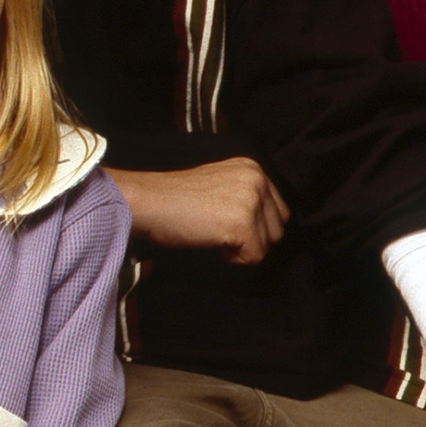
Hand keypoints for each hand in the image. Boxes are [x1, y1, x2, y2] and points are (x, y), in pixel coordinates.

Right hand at [111, 158, 287, 263]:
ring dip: (241, 248)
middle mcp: (257, 179)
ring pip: (267, 245)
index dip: (255, 227)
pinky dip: (232, 258)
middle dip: (251, 239)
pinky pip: (253, 258)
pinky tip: (210, 240)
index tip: (225, 223)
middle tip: (217, 229)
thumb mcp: (219, 185)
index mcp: (252, 168)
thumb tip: (266, 227)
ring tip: (212, 232)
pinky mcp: (242, 223)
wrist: (148, 202)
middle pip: (277, 229)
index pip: (278, 211)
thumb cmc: (174, 199)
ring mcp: (251, 200)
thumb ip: (245, 196)